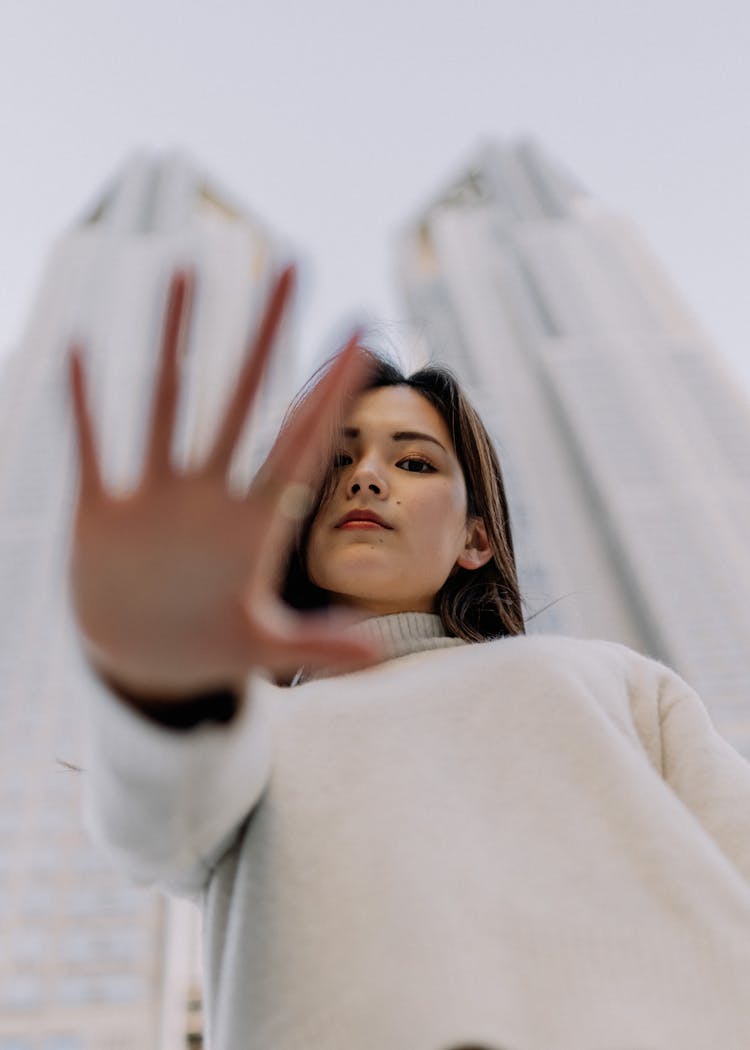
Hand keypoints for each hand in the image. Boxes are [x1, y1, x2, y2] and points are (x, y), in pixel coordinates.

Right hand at [69, 266, 378, 701]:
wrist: (140, 661)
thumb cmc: (206, 649)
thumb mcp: (262, 648)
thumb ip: (318, 648)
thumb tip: (379, 655)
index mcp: (252, 525)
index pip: (300, 442)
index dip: (332, 389)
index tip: (365, 333)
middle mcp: (208, 495)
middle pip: (242, 398)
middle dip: (267, 333)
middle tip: (293, 264)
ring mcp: (156, 498)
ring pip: (166, 401)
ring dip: (175, 337)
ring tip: (186, 269)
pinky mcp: (104, 513)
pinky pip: (93, 448)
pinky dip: (84, 405)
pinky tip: (80, 349)